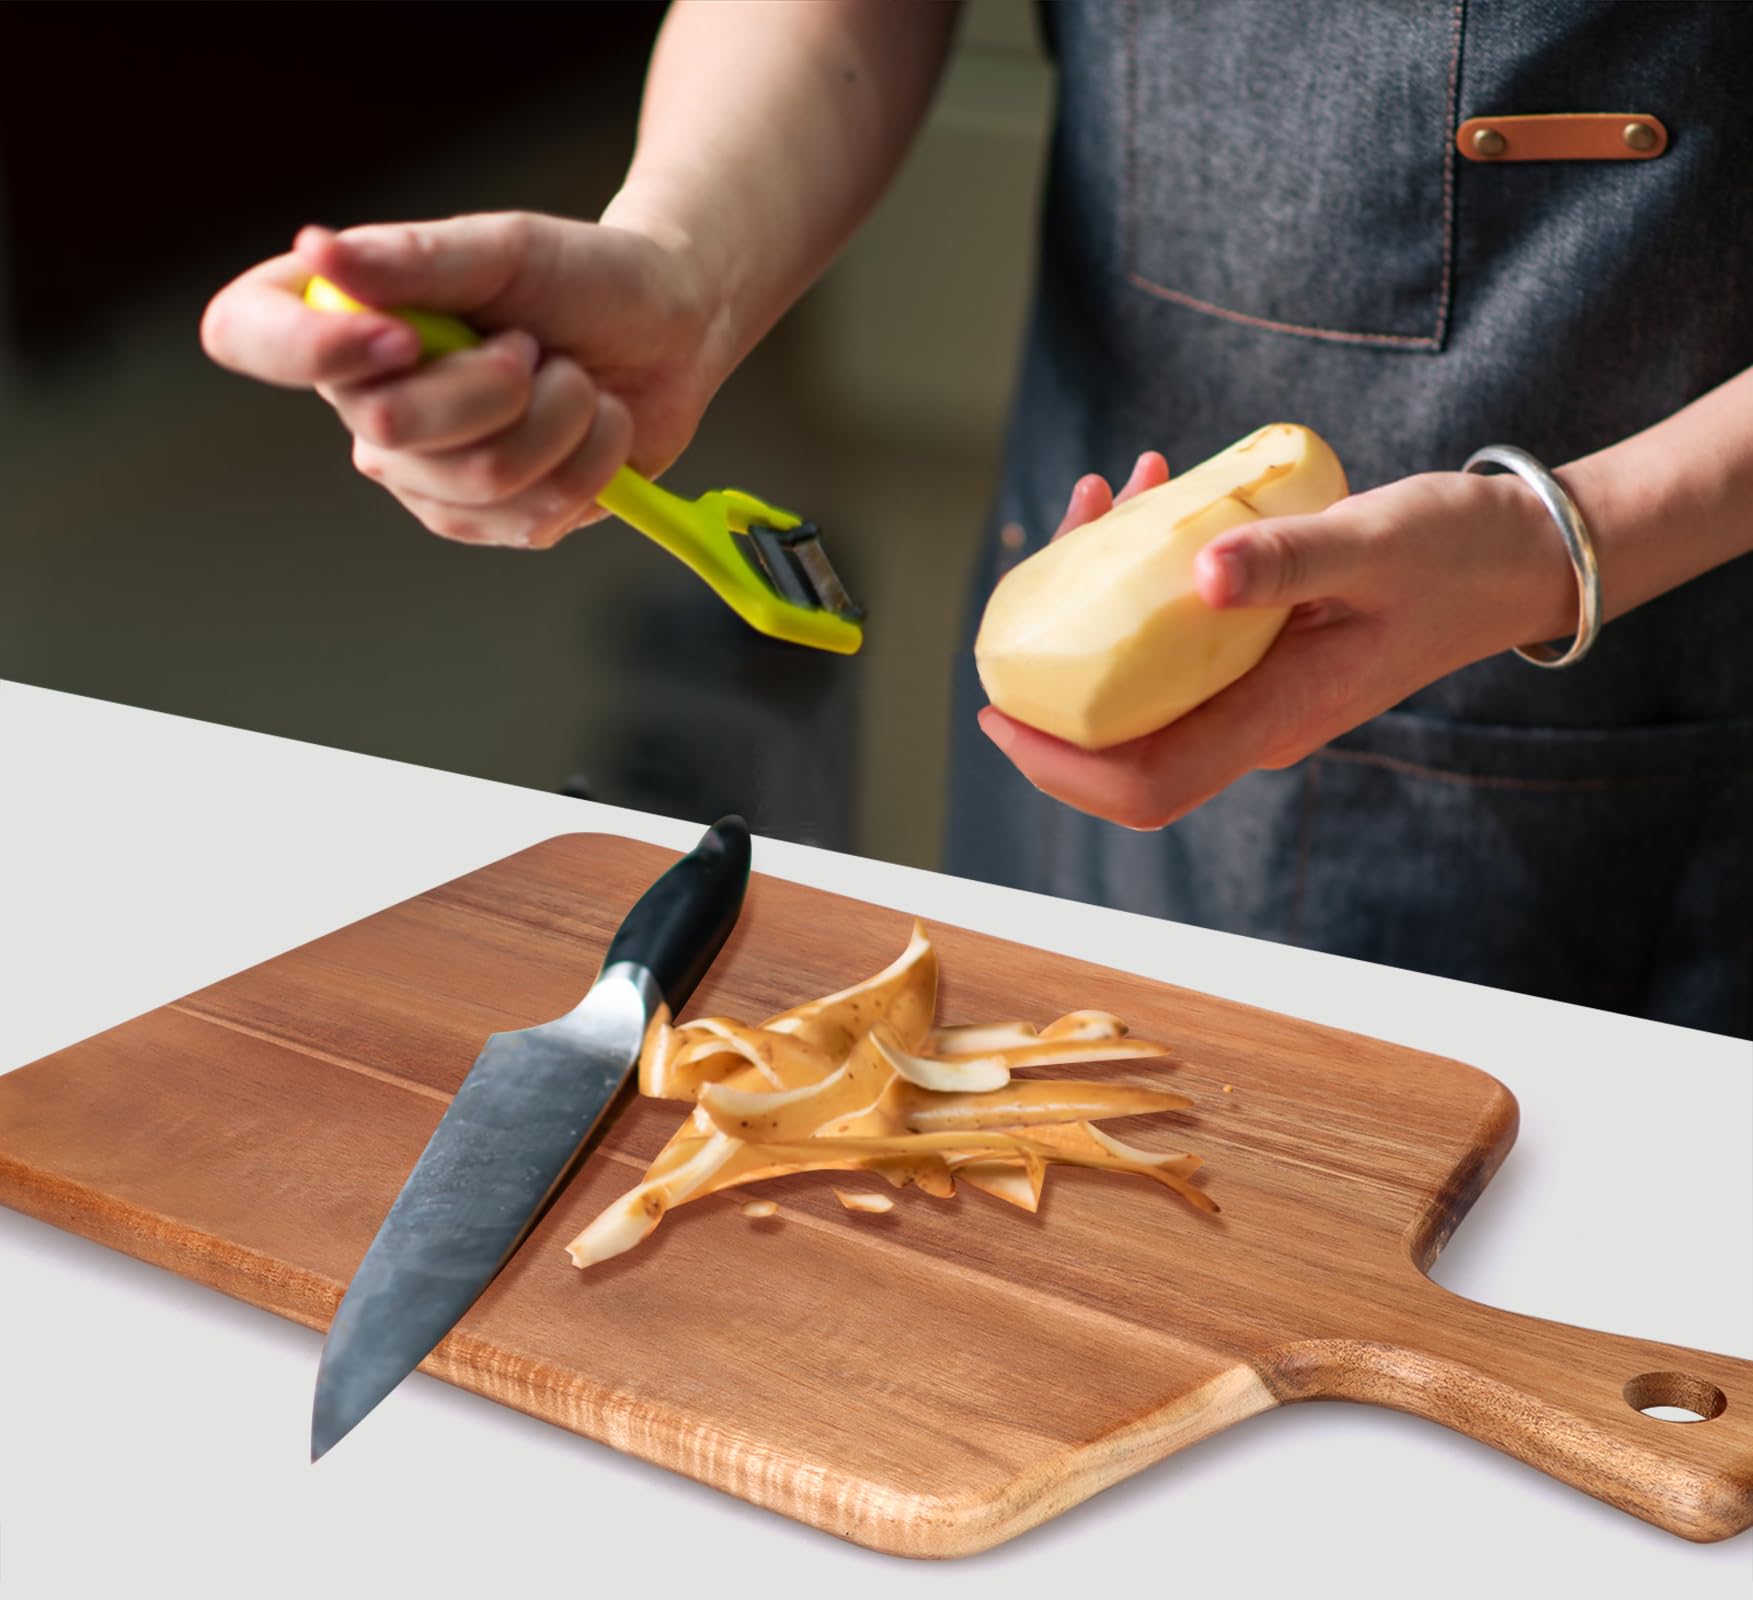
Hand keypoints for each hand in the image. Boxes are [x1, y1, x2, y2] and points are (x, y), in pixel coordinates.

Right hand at [200, 212, 727, 547]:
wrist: (672, 332)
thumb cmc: (583, 278)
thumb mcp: (507, 248)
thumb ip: (415, 259)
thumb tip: (314, 251)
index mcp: (342, 319)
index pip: (245, 336)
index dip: (310, 350)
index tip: (400, 336)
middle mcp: (368, 407)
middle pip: (396, 426)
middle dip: (500, 382)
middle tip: (533, 345)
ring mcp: (427, 477)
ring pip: (481, 479)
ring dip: (562, 418)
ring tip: (574, 381)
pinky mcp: (492, 523)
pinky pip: (532, 517)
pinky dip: (591, 462)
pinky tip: (594, 428)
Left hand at [977, 456, 1577, 828]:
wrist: (1516, 557)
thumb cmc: (1455, 555)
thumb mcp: (1373, 544)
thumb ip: (1288, 560)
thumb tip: (1199, 575)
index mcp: (1275, 721)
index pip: (1142, 784)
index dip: (1059, 766)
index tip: (999, 711)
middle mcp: (1252, 722)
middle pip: (1120, 734)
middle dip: (1060, 662)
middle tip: (1039, 568)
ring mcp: (1251, 693)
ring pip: (1140, 676)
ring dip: (1101, 597)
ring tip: (1104, 493)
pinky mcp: (1255, 655)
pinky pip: (1173, 636)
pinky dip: (1145, 576)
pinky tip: (1148, 496)